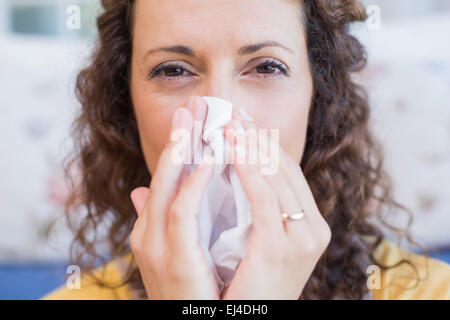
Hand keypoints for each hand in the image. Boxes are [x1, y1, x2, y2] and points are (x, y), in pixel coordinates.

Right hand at [129, 96, 218, 298]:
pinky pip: (181, 211)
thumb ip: (164, 218)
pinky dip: (193, 183)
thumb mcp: (175, 251)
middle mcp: (148, 232)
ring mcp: (157, 245)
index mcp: (151, 229)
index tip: (192, 118)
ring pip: (166, 185)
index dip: (177, 146)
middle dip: (178, 137)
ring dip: (183, 150)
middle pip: (162, 174)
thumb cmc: (192, 292)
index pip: (164, 179)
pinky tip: (211, 159)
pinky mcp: (173, 257)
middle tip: (194, 105)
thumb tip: (143, 192)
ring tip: (201, 120)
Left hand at [221, 108, 331, 298]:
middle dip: (257, 138)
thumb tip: (216, 175)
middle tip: (232, 113)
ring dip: (251, 146)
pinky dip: (248, 168)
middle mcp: (313, 229)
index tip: (241, 121)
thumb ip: (243, 208)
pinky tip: (230, 147)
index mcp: (308, 226)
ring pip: (276, 178)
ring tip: (227, 123)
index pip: (287, 173)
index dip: (264, 144)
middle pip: (285, 170)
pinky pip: (264, 197)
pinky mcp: (282, 247)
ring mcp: (303, 239)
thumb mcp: (249, 241)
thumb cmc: (240, 287)